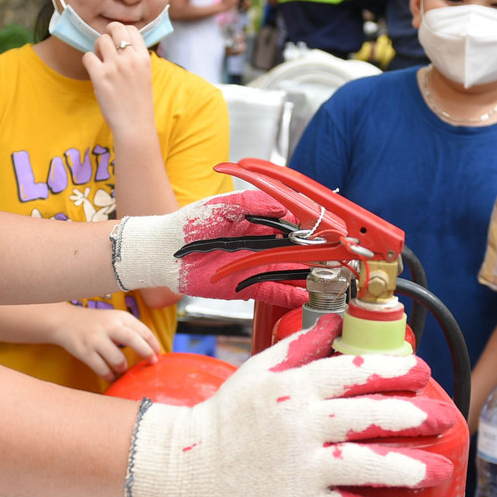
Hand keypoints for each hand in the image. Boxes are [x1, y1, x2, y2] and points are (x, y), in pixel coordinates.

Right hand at [46, 305, 159, 380]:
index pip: (142, 329)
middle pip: (132, 339)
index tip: (158, 353)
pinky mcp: (84, 351)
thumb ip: (129, 330)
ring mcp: (95, 339)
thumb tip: (150, 349)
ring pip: (117, 359)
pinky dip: (109, 376)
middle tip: (151, 362)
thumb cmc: (95, 323)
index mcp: (118, 316)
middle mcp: (108, 326)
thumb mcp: (113, 319)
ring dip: (123, 368)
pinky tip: (111, 376)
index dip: (153, 343)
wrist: (64, 321)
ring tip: (122, 369)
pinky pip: (102, 369)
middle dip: (145, 352)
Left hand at [82, 28, 157, 143]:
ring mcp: (114, 67)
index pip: (131, 29)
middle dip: (108, 35)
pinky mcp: (100, 76)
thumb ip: (136, 58)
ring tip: (101, 61)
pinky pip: (87, 56)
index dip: (121, 32)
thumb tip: (122, 44)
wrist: (134, 124)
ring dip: (97, 48)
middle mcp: (130, 59)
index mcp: (143, 58)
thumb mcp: (145, 75)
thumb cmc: (139, 102)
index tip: (117, 41)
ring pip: (100, 40)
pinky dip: (89, 62)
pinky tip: (94, 71)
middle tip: (106, 48)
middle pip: (115, 28)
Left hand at [111, 190, 309, 307]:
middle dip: (312, 253)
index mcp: (257, 221)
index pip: (290, 222)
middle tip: (330, 256)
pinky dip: (288, 295)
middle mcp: (260, 244)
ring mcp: (254, 266)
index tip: (322, 230)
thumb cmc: (190, 223)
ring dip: (305, 275)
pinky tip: (303, 295)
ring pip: (287, 271)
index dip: (307, 227)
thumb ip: (253, 201)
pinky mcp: (245, 286)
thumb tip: (284, 205)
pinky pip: (272, 291)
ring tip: (324, 277)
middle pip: (294, 249)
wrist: (166, 252)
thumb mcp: (223, 204)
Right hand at [126, 315, 457, 496]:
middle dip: (412, 415)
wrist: (186, 463)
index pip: (352, 372)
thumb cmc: (226, 414)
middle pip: (366, 417)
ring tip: (441, 470)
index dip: (391, 370)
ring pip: (362, 466)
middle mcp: (299, 425)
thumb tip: (337, 321)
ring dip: (407, 468)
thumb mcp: (260, 369)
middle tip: (444, 417)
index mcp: (293, 388)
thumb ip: (302, 346)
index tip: (422, 371)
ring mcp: (298, 469)